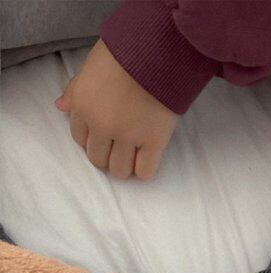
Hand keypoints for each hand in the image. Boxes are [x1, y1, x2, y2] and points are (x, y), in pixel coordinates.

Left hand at [56, 40, 177, 180]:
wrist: (156, 50)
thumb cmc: (124, 52)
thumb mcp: (91, 66)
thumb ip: (76, 89)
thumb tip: (60, 107)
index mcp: (83, 107)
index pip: (79, 138)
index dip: (92, 138)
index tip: (103, 134)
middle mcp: (102, 126)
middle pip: (98, 159)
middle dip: (107, 154)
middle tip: (120, 145)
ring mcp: (128, 137)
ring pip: (120, 170)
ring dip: (125, 164)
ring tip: (134, 153)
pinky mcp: (154, 142)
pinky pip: (145, 172)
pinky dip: (144, 169)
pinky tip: (147, 158)